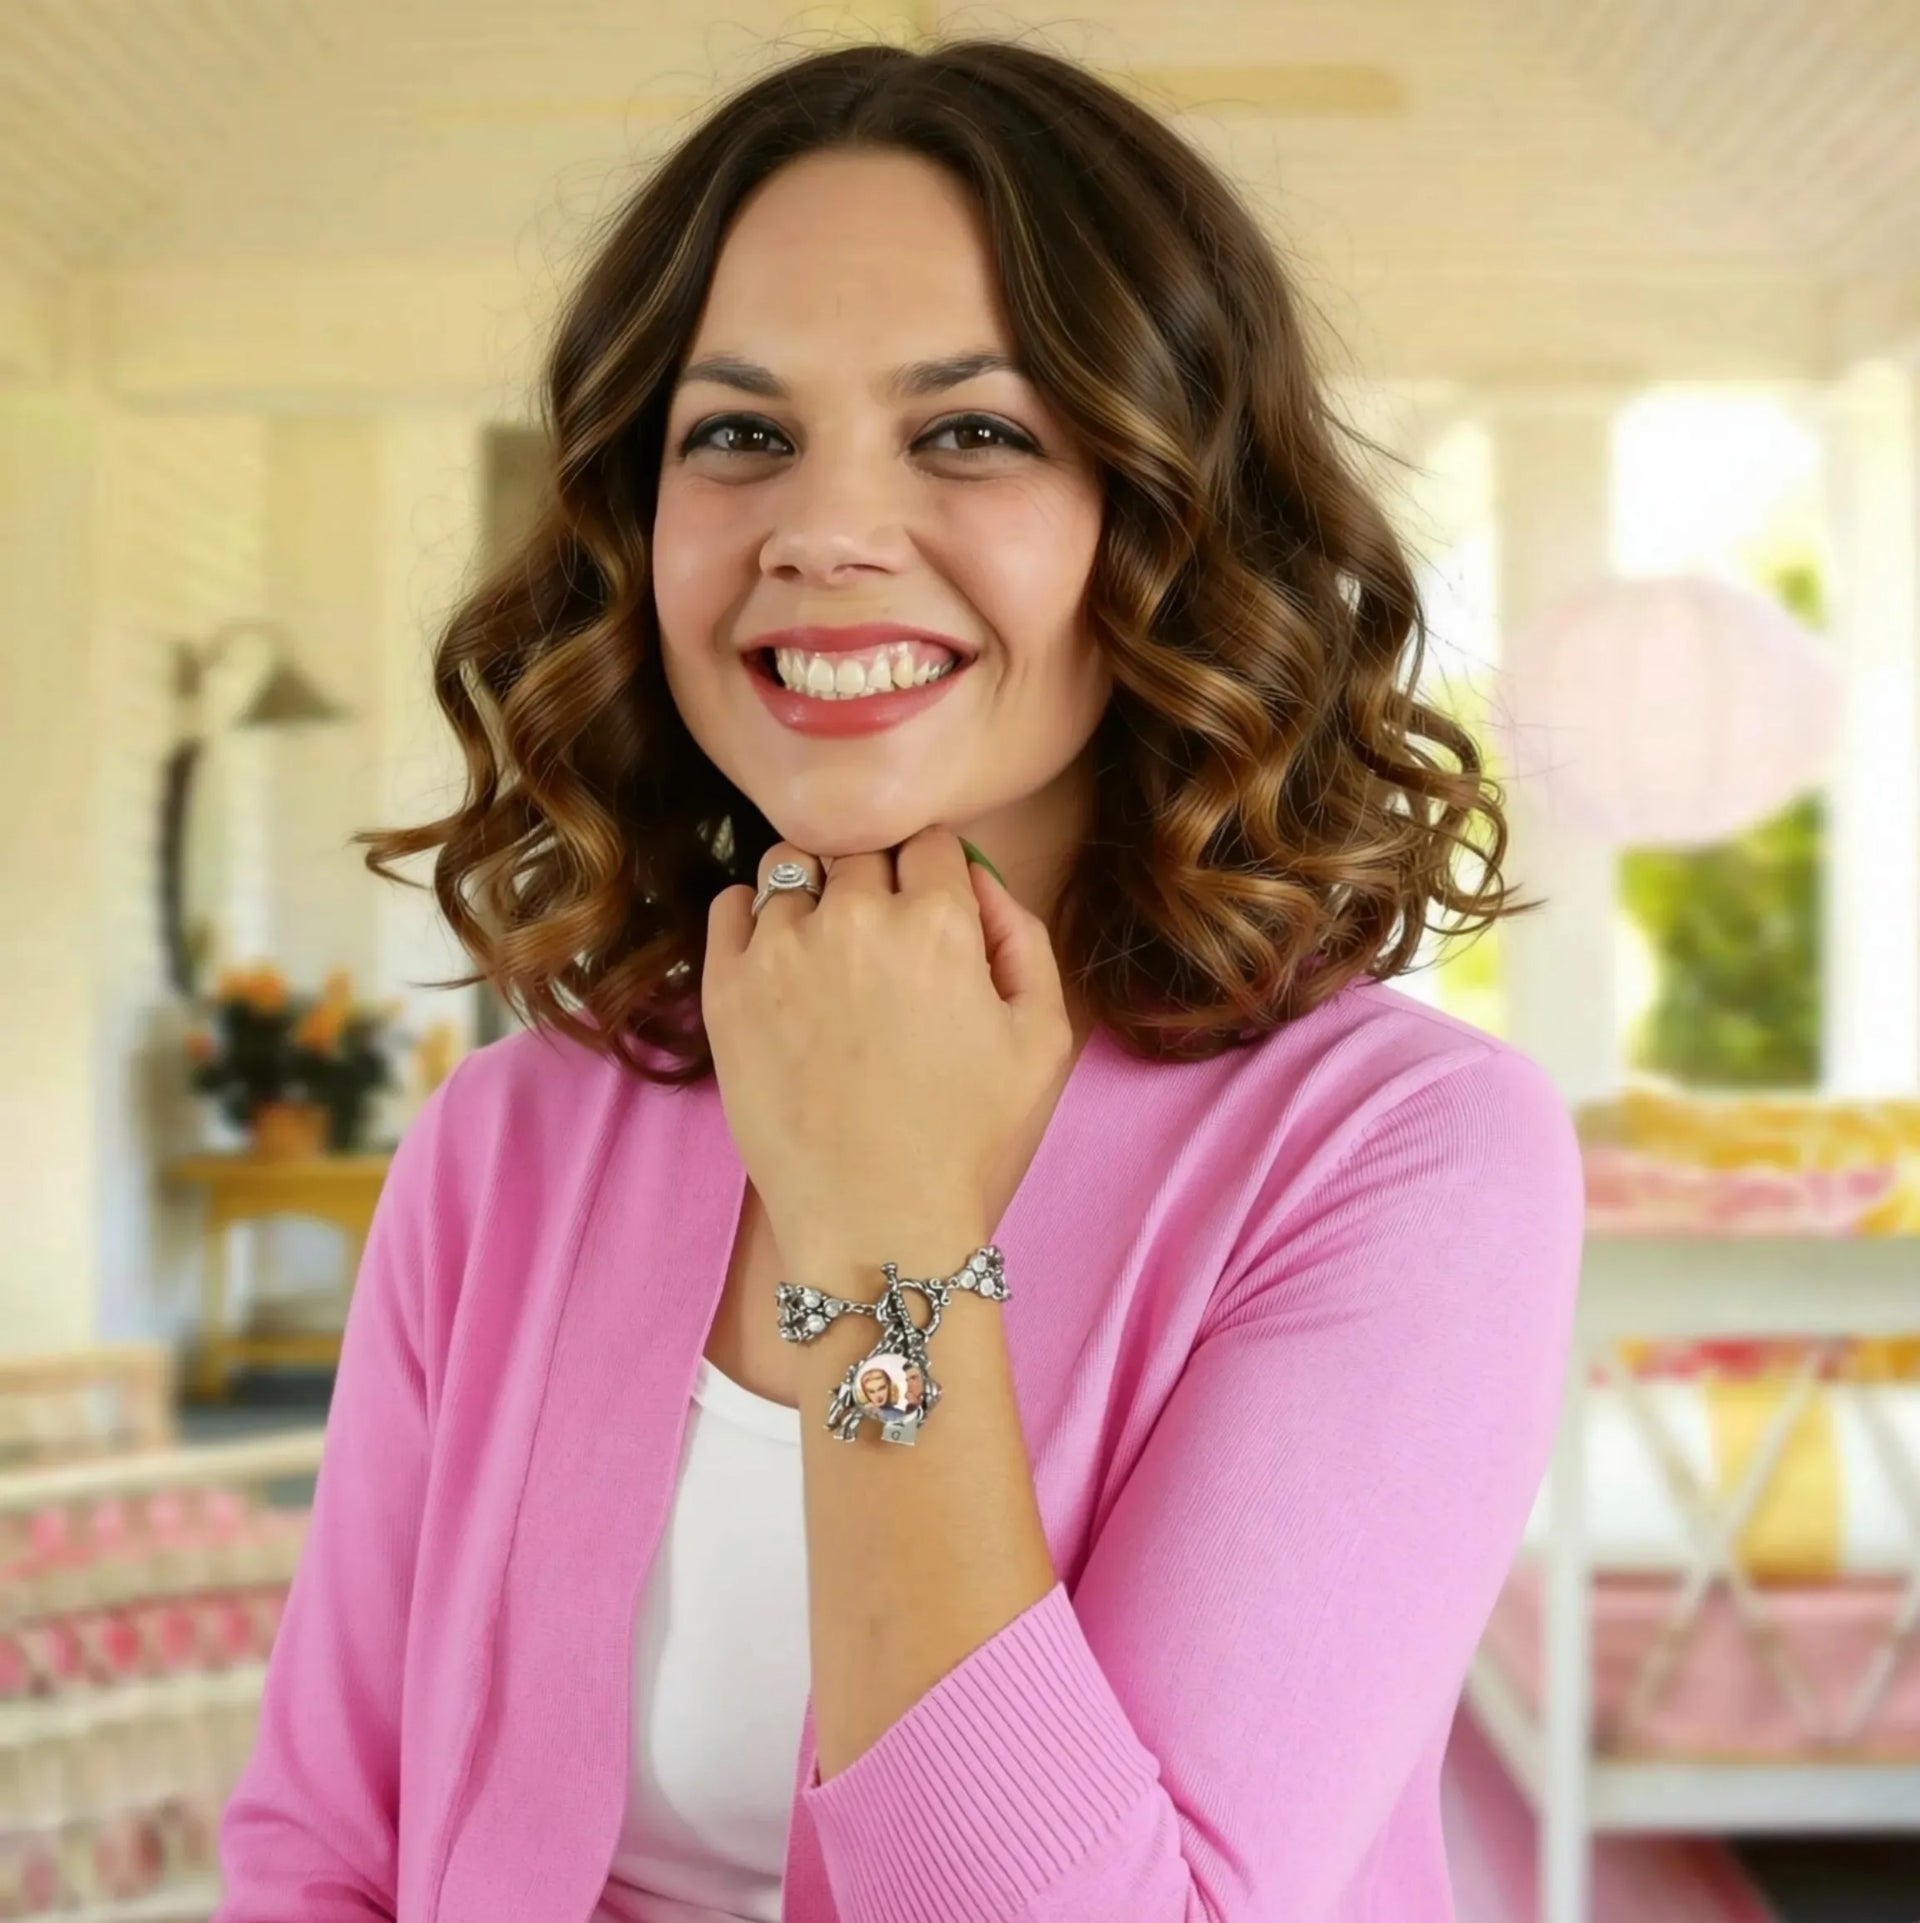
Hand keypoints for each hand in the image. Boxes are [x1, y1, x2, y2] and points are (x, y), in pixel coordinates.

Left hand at [700, 827, 1074, 1272]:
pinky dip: (753, 917)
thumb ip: (1023, 934)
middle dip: (876, 886)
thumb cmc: (969, 1140)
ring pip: (793, 868)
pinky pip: (731, 905)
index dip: (934, 878)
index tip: (930, 919)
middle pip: (861, 851)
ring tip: (828, 960)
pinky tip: (781, 965)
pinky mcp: (726, 987)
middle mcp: (855, 917)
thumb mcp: (1043, 1037)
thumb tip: (976, 876)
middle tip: (883, 954)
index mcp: (938, 922)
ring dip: (814, 896)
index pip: (929, 842)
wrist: (877, 1222)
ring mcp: (782, 949)